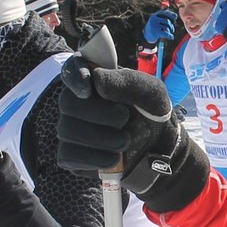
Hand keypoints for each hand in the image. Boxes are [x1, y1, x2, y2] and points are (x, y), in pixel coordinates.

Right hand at [56, 58, 209, 209]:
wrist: (158, 150)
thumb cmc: (151, 114)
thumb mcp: (152, 94)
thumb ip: (128, 82)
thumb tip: (97, 80)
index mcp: (94, 78)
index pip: (71, 68)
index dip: (74, 77)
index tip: (88, 88)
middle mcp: (76, 101)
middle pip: (67, 103)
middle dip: (99, 114)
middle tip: (125, 119)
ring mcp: (70, 128)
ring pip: (68, 131)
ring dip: (102, 138)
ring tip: (125, 141)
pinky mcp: (70, 155)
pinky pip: (68, 156)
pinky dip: (94, 158)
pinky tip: (114, 158)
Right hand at [141, 8, 177, 45]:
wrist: (146, 36)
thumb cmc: (155, 27)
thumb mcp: (158, 21)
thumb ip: (166, 17)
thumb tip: (176, 15)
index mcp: (154, 15)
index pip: (164, 12)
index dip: (170, 14)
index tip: (176, 17)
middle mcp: (153, 19)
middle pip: (167, 21)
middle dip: (171, 26)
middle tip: (172, 30)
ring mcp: (154, 25)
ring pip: (167, 28)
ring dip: (169, 31)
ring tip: (168, 33)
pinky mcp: (155, 32)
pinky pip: (166, 33)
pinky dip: (170, 36)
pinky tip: (172, 37)